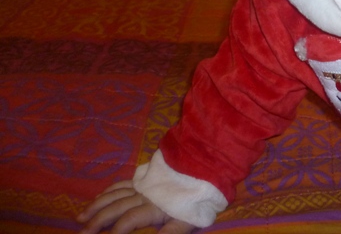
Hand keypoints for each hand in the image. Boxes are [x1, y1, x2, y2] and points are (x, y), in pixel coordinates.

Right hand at [77, 180, 194, 233]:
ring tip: (81, 216)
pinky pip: (122, 183)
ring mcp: (142, 185)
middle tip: (81, 232)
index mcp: (153, 208)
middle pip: (115, 208)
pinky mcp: (145, 177)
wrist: (204, 168)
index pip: (128, 221)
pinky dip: (108, 190)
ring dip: (96, 205)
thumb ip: (170, 233)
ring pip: (114, 194)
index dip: (114, 232)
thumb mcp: (187, 221)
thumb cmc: (196, 199)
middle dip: (96, 221)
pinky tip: (98, 196)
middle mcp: (143, 195)